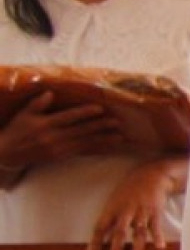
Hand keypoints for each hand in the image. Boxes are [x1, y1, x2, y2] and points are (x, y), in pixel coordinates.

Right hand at [0, 90, 124, 172]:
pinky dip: (95, 149)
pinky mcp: (60, 156)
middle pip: (81, 130)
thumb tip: (51, 93)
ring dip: (103, 140)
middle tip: (117, 122)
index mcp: (45, 124)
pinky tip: (107, 147)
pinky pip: (81, 152)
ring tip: (119, 137)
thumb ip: (38, 104)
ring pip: (84, 143)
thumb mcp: (24, 115)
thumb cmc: (17, 131)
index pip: (68, 117)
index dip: (84, 112)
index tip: (100, 108)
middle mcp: (53, 137)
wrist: (8, 154)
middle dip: (100, 126)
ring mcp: (58, 148)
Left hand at [89, 158, 177, 249]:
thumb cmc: (130, 190)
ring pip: (138, 231)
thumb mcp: (115, 201)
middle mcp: (125, 211)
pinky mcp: (155, 211)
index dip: (94, 243)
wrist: (151, 174)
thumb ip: (110, 220)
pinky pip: (156, 226)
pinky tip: (160, 248)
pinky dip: (158, 237)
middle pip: (119, 232)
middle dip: (116, 249)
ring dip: (138, 247)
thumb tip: (102, 240)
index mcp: (112, 209)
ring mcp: (141, 211)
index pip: (100, 228)